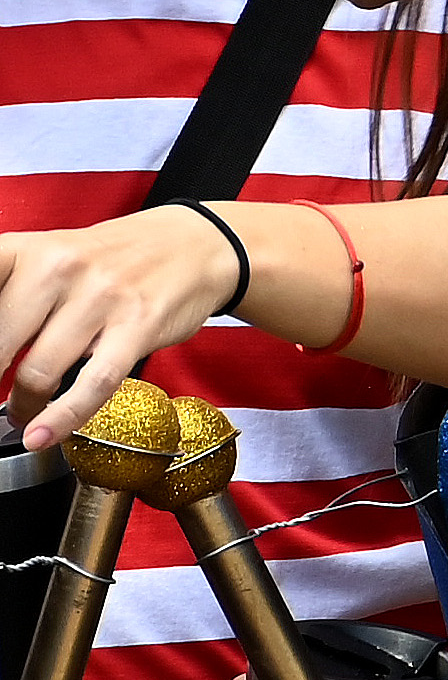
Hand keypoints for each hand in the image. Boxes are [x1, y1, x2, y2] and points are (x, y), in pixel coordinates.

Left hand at [0, 210, 246, 451]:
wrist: (197, 243)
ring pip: (40, 369)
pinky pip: (92, 383)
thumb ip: (12, 294)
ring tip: (21, 413)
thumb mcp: (54, 254)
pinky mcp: (138, 325)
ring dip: (23, 404)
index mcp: (31, 248)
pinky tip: (42, 435)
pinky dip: (62, 418)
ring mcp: (102, 296)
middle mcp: (61, 266)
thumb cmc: (117, 257)